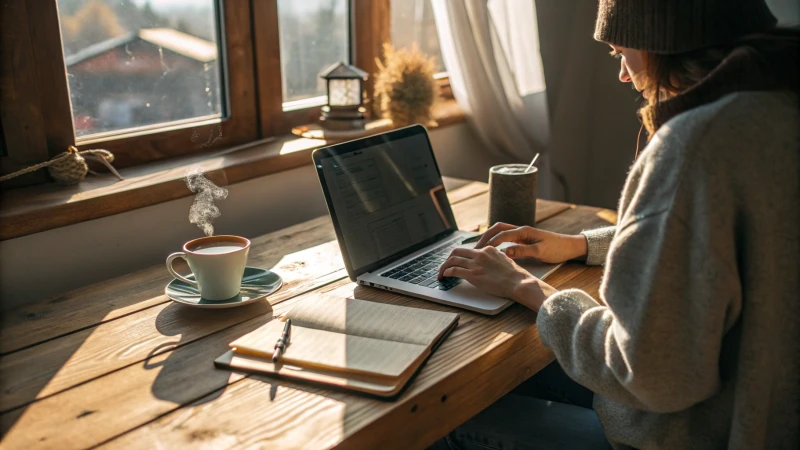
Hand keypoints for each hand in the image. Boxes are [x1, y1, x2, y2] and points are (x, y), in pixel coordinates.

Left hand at [438, 246, 557, 310]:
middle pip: (457, 251)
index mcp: (488, 249)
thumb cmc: (515, 275)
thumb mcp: (504, 260)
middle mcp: (480, 254)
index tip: (457, 261)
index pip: (469, 250)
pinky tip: (444, 276)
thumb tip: (488, 262)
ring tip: (440, 273)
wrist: (519, 282)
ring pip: (452, 260)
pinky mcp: (473, 275)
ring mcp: (476, 264)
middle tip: (445, 265)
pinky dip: (446, 272)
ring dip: (443, 267)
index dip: (461, 256)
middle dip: (449, 258)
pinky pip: (454, 270)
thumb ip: (494, 258)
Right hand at [476, 223, 587, 262]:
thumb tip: (505, 251)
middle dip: (485, 236)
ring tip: (479, 249)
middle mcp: (521, 230)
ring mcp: (522, 234)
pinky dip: (496, 242)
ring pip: (500, 232)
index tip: (479, 251)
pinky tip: (492, 250)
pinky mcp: (523, 240)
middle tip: (475, 248)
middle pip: (497, 228)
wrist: (570, 246)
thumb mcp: (540, 251)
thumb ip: (523, 251)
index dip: (489, 242)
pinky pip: (505, 238)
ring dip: (489, 238)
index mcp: (524, 231)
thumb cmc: (557, 248)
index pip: (501, 234)